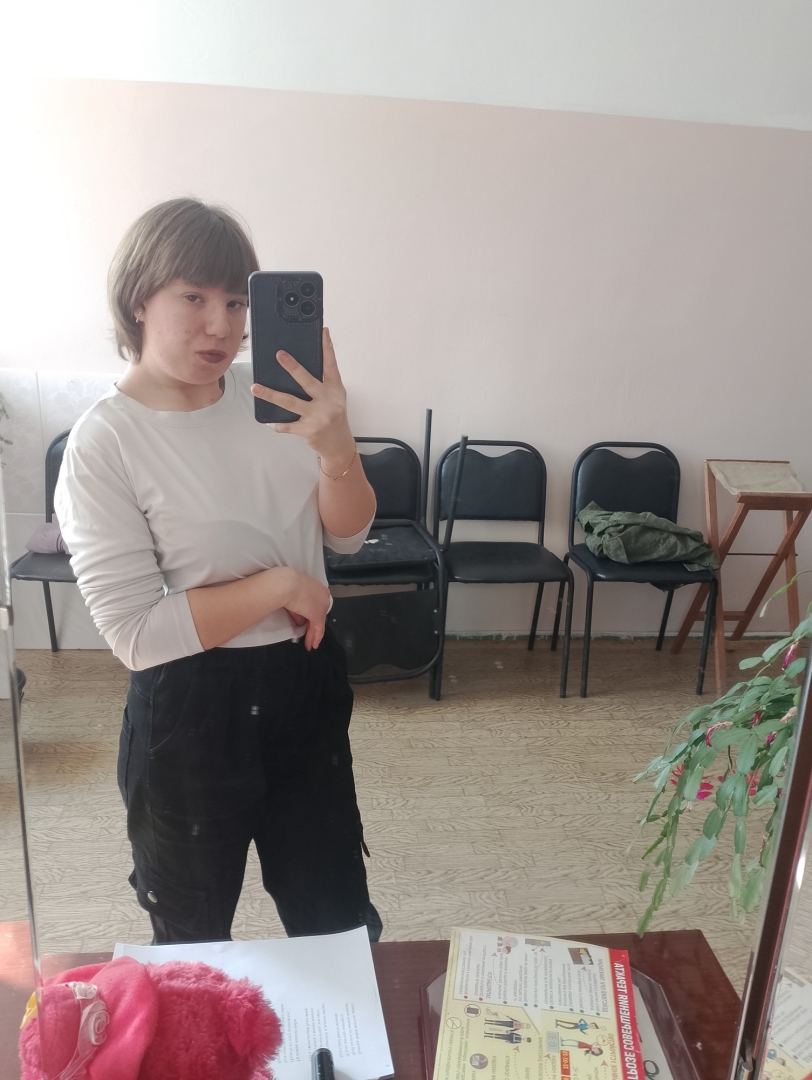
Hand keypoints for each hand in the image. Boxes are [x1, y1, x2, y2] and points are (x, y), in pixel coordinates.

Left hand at [251, 327, 355, 470]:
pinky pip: (287, 425)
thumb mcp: (334, 396)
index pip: (331, 365)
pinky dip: (277, 423)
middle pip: (307, 381)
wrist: (338, 443)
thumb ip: (323, 381)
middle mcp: (327, 401)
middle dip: (293, 367)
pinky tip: (269, 420)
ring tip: (256, 388)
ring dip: (270, 395)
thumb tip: (299, 366)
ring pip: (290, 403)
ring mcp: (317, 416)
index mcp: (335, 389)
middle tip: (279, 355)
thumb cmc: (334, 416)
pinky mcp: (308, 430)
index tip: (323, 331)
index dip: (327, 348)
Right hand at [281, 569, 330, 649]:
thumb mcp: (293, 597)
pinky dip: (315, 638)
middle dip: (313, 627)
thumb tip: (300, 622)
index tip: (308, 622)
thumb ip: (299, 611)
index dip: (312, 615)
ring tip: (310, 644)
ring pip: (318, 623)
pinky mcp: (318, 615)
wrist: (286, 583)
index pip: (316, 605)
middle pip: (318, 614)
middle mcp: (323, 597)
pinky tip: (313, 645)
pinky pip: (318, 629)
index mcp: (318, 589)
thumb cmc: (286, 585)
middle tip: (310, 637)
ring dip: (313, 635)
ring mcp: (322, 606)